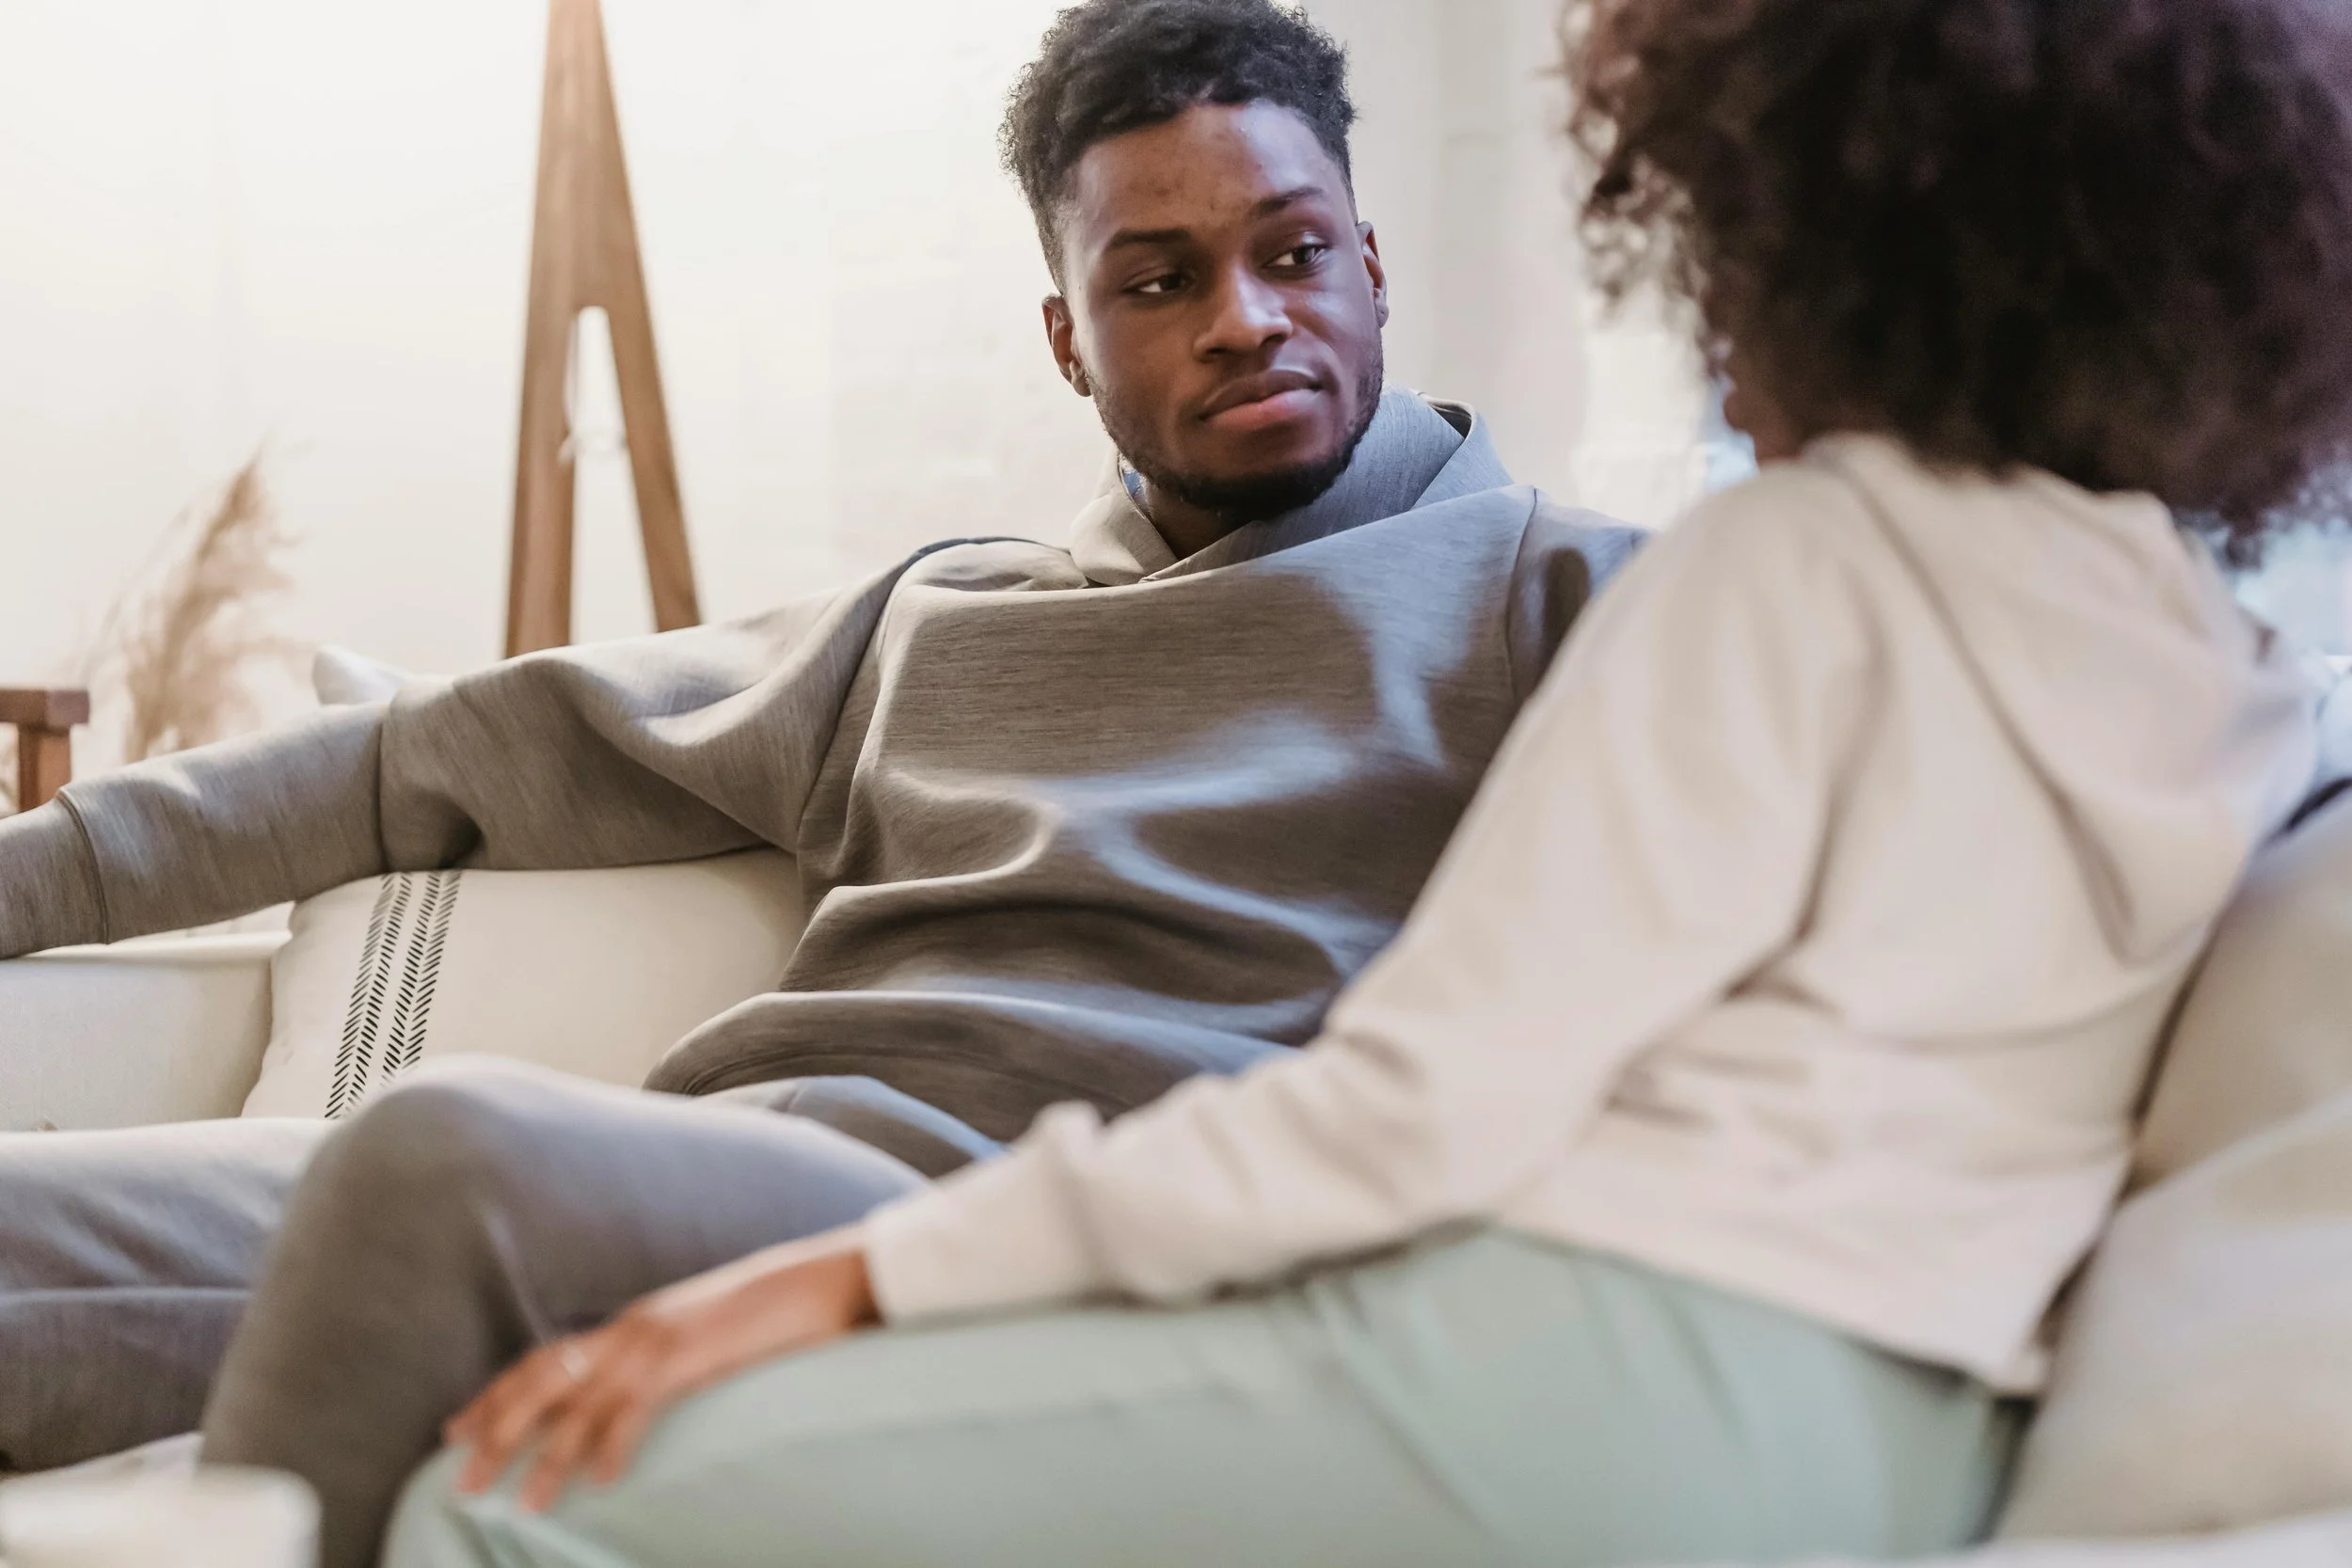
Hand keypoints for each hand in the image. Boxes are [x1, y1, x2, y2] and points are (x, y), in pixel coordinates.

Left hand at [445, 1226, 878, 1510]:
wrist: (821, 1281)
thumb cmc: (768, 1315)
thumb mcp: (699, 1341)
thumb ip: (661, 1364)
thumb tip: (635, 1400)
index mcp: (629, 1326)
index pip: (543, 1360)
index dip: (495, 1396)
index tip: (456, 1430)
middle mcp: (629, 1330)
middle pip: (541, 1378)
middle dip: (496, 1427)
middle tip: (462, 1475)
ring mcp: (655, 1341)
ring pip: (579, 1403)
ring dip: (544, 1455)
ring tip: (522, 1502)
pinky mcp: (687, 1357)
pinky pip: (636, 1409)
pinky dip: (612, 1446)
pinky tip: (598, 1482)